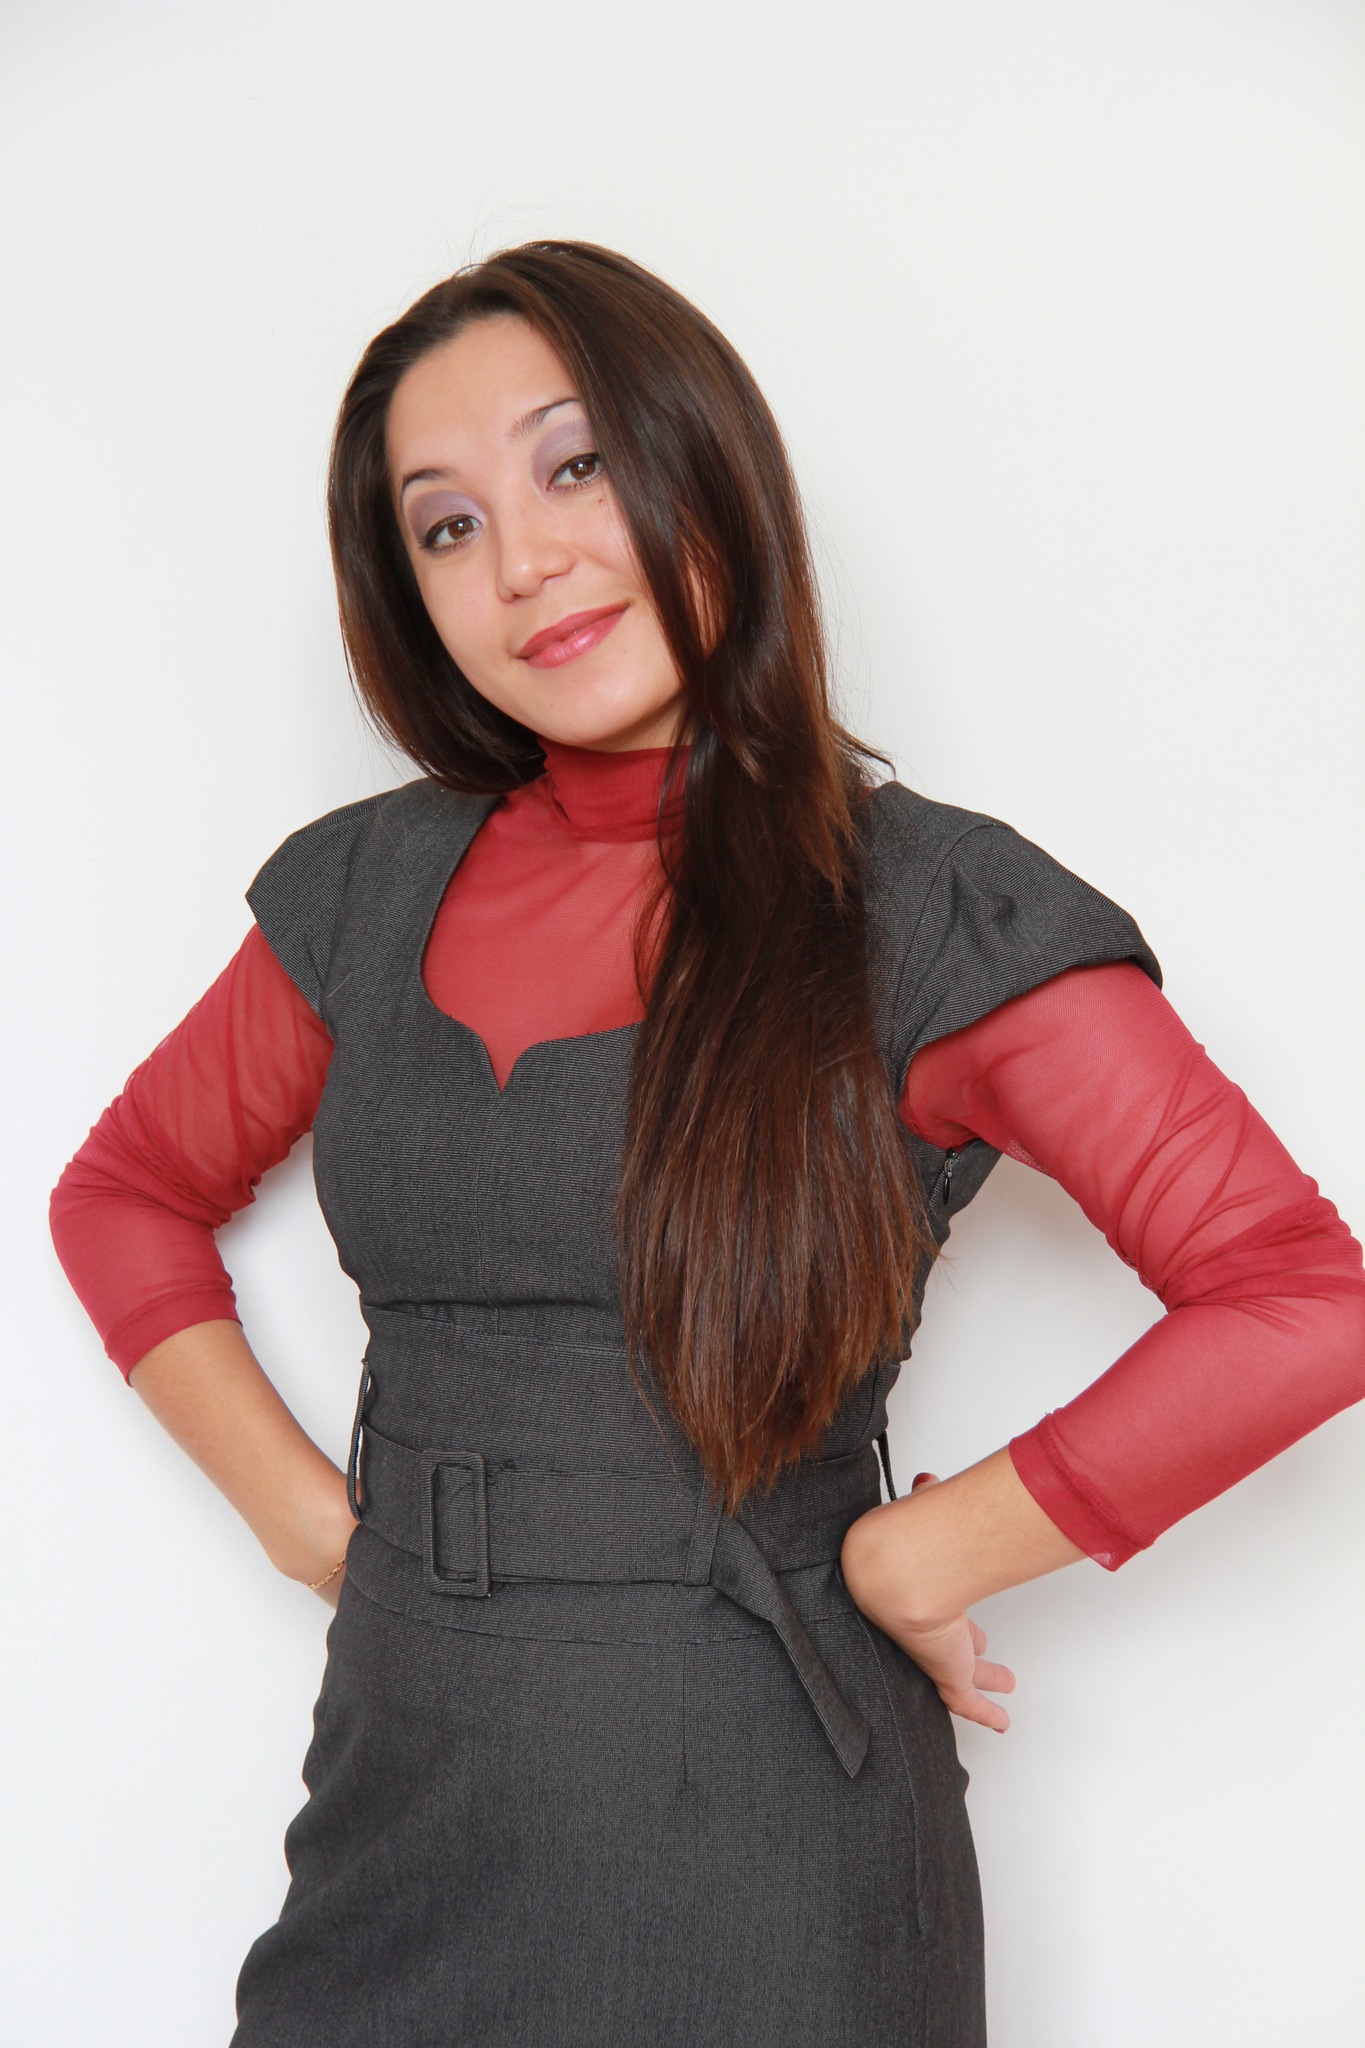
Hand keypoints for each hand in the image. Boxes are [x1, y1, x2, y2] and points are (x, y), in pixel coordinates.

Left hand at [842, 1471, 1017, 1732]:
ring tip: (1001, 1681)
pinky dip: (986, 1714)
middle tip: (978, 1645)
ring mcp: (934, 1652)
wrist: (894, 1574)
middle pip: (945, 1639)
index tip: (960, 1609)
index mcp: (913, 1591)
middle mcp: (921, 1624)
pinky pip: (969, 1703)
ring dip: (982, 1677)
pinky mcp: (947, 1673)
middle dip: (965, 1642)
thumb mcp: (920, 1513)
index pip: (933, 1603)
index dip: (947, 1605)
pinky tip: (1000, 1722)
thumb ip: (925, 1498)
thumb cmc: (900, 1542)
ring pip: (960, 1672)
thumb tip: (927, 1481)